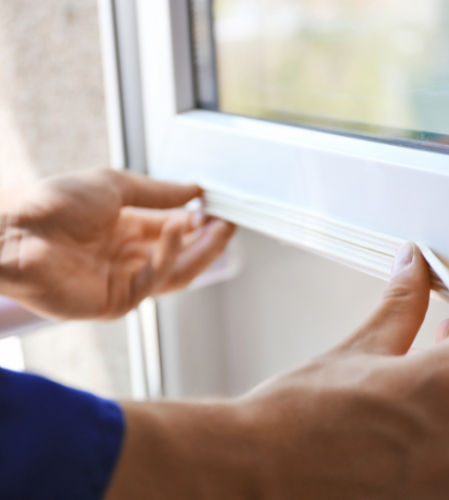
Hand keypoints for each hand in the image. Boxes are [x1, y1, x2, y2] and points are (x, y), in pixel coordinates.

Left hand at [0, 168, 234, 319]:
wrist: (14, 229)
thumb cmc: (54, 204)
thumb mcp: (115, 186)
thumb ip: (158, 193)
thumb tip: (194, 190)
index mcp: (127, 230)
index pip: (174, 231)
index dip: (199, 222)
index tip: (220, 208)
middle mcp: (129, 257)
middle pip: (181, 256)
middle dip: (208, 241)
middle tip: (229, 224)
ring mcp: (124, 281)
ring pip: (175, 273)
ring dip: (200, 252)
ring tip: (219, 228)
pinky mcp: (115, 302)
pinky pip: (153, 281)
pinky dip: (169, 255)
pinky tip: (179, 227)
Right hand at [107, 244, 448, 499]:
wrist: (262, 466)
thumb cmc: (299, 413)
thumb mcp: (358, 348)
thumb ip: (400, 304)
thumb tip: (413, 266)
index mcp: (448, 388)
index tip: (448, 326)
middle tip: (421, 359)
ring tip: (402, 401)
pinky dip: (442, 446)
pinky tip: (400, 437)